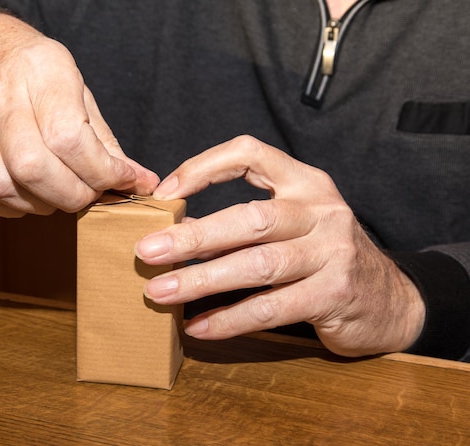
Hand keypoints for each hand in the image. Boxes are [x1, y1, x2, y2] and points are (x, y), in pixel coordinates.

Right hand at [0, 12, 158, 216]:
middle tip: (88, 193)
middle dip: (73, 195)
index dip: (102, 172)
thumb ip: (105, 140)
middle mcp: (1, 95)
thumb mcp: (77, 90)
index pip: (70, 138)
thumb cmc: (34, 73)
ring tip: (59, 196)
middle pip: (34, 167)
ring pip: (4, 185)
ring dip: (42, 204)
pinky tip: (31, 197)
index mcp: (42, 72)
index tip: (122, 181)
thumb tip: (140, 182)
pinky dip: (12, 207)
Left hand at [135, 135, 424, 356]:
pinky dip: (229, 319)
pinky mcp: (335, 294)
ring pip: (257, 265)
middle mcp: (321, 211)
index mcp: (306, 182)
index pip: (250, 153)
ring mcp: (332, 252)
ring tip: (160, 292)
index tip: (164, 194)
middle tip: (146, 251)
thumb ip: (247, 219)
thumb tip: (177, 230)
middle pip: (249, 217)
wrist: (390, 298)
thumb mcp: (296, 222)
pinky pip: (271, 308)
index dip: (203, 167)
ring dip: (202, 280)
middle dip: (193, 236)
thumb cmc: (326, 255)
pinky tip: (198, 326)